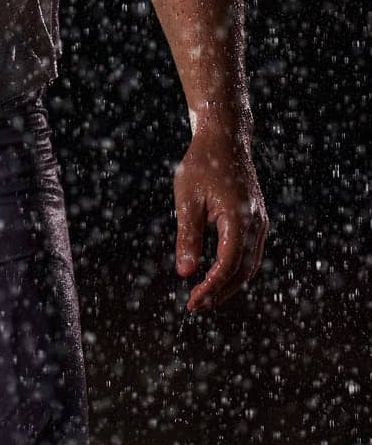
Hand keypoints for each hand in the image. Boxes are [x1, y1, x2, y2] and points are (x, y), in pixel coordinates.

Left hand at [173, 124, 267, 314]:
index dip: (211, 287)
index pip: (227, 265)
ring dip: (228, 284)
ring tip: (203, 297)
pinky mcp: (257, 220)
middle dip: (220, 292)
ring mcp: (260, 222)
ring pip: (249, 265)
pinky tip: (215, 276)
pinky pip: (250, 253)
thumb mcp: (187, 199)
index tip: (192, 302)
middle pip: (243, 271)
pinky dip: (235, 270)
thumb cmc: (201, 165)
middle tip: (195, 306)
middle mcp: (256, 223)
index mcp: (240, 217)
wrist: (224, 138)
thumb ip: (188, 236)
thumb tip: (185, 273)